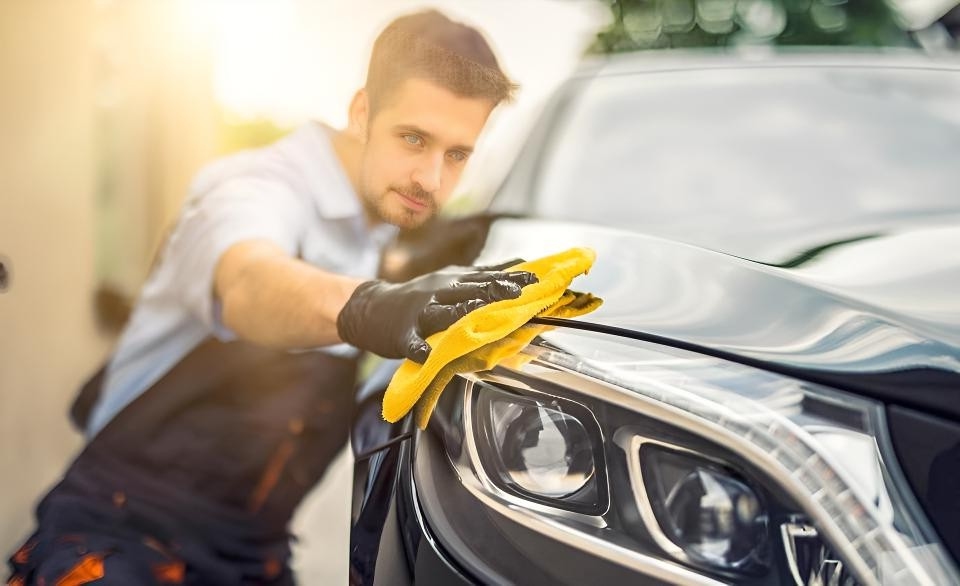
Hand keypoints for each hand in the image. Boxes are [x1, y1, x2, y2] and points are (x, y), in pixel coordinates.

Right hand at [337, 264, 536, 362]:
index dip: (511, 278)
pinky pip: (412, 342)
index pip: (487, 277)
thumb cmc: (419, 297)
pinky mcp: (403, 334)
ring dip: (462, 315)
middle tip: (518, 295)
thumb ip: (483, 277)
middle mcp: (439, 292)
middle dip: (494, 291)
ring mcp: (421, 313)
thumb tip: (521, 265)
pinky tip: (426, 354)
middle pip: (469, 290)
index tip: (535, 280)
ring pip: (444, 313)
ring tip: (480, 318)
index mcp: (453, 281)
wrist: (372, 308)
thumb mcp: (450, 280)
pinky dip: (419, 348)